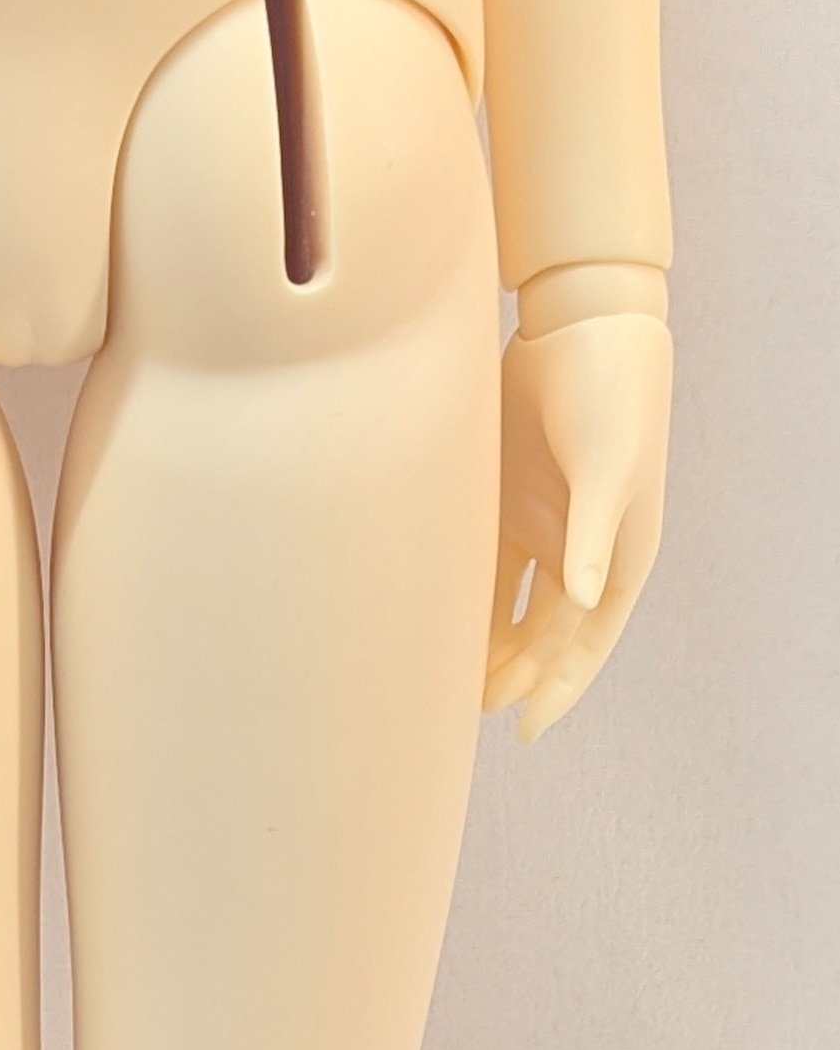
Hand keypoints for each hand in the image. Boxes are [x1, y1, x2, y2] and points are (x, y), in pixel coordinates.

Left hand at [484, 305, 671, 741]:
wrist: (583, 322)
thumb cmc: (612, 395)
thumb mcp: (608, 467)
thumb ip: (590, 534)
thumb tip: (579, 601)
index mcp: (618, 554)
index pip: (586, 640)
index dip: (560, 687)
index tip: (526, 727)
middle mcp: (580, 550)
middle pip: (545, 635)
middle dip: (516, 675)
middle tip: (471, 709)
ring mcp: (543, 524)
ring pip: (512, 607)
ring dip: (487, 645)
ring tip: (447, 683)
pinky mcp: (508, 498)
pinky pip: (484, 564)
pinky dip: (464, 597)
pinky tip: (431, 623)